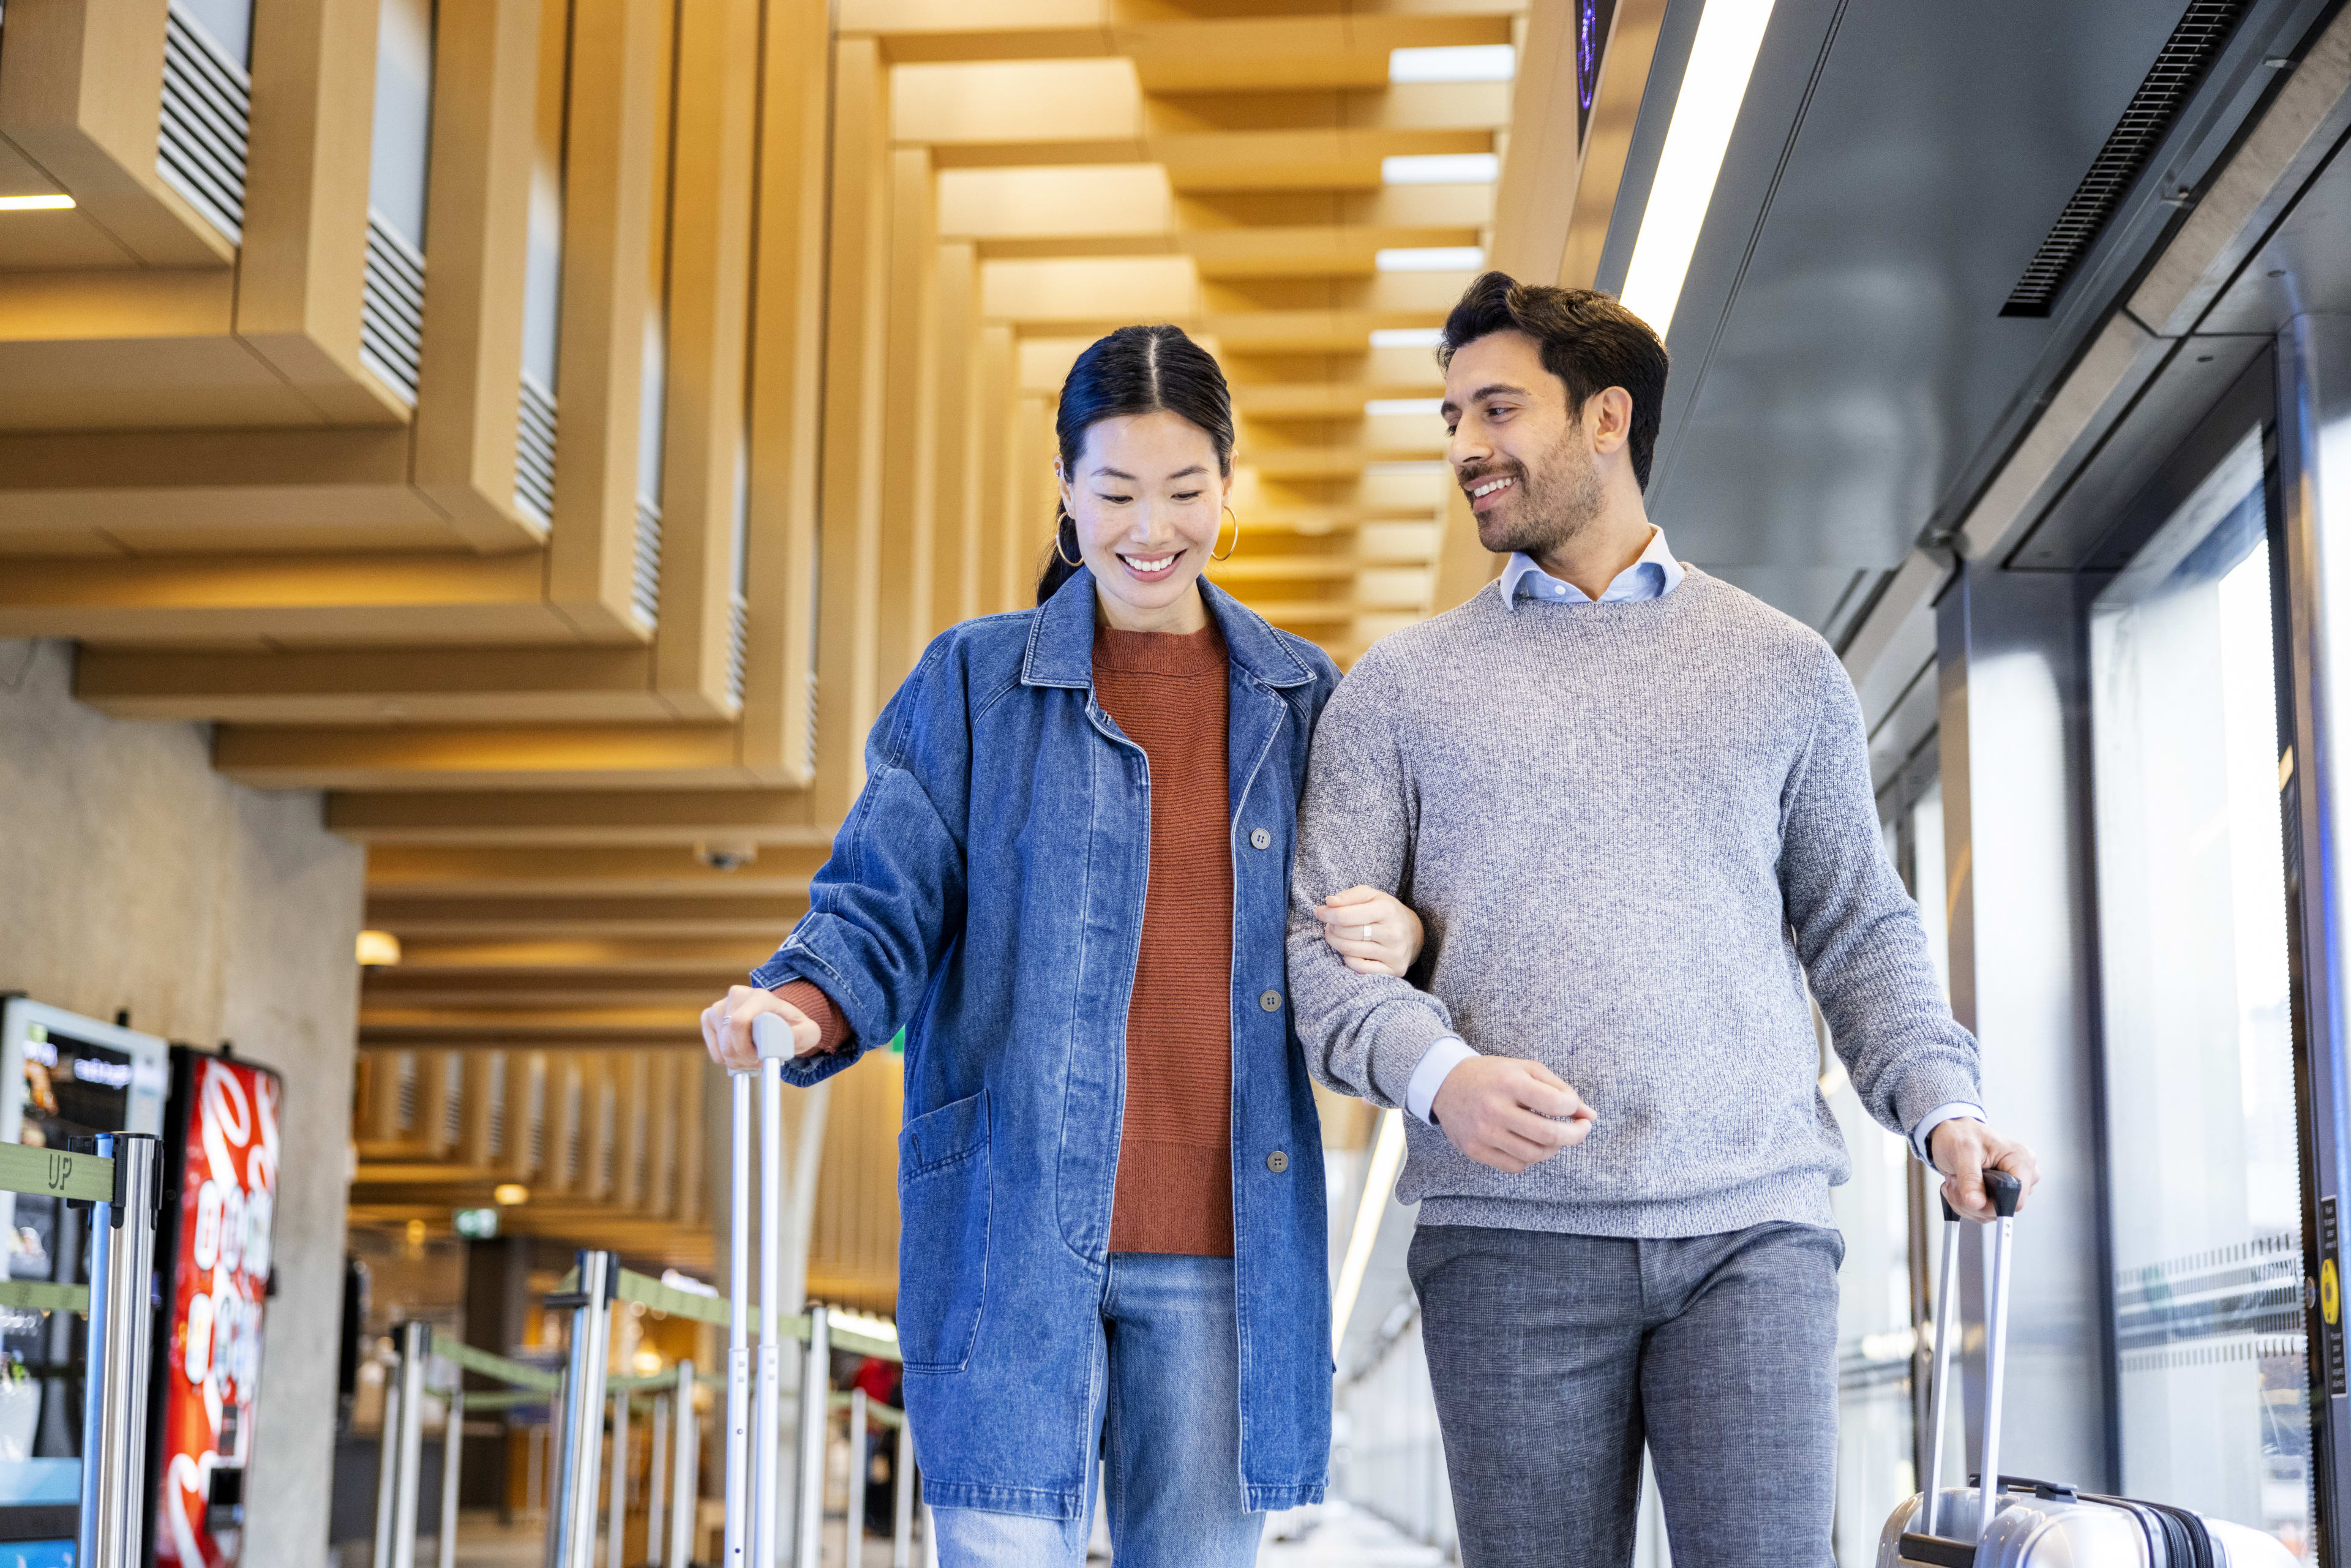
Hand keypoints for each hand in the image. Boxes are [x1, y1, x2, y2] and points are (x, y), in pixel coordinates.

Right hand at [700, 984, 822, 1070]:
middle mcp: (736, 996)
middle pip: (729, 1040)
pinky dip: (728, 1061)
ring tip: (755, 1058)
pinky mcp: (709, 1018)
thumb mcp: (808, 1032)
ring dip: (739, 1061)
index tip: (763, 1057)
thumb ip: (801, 1036)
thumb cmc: (793, 1026)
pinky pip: (715, 1052)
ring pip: (722, 1048)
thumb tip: (786, 1041)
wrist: (779, 1020)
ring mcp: (719, 1007)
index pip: (739, 1022)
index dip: (748, 1048)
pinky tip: (742, 1055)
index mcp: (759, 996)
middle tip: (761, 1061)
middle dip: (745, 1058)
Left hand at [1314, 885, 1425, 975]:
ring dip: (1336, 942)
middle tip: (1331, 924)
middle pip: (1344, 933)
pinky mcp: (1394, 970)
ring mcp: (1394, 954)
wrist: (1414, 934)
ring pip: (1348, 950)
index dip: (1327, 914)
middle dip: (1331, 927)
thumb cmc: (1386, 913)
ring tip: (1337, 935)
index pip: (1345, 915)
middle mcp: (1393, 933)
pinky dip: (1348, 958)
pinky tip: (1351, 950)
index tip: (1319, 912)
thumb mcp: (1372, 896)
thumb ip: (1349, 896)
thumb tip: (1329, 902)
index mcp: (1387, 910)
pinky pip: (1357, 967)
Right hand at [1429, 1056, 1594, 1173]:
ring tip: (1555, 1137)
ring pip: (1534, 1155)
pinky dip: (1531, 1159)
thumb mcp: (1526, 1070)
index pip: (1556, 1103)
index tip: (1574, 1108)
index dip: (1574, 1108)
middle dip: (1575, 1135)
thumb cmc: (1493, 1075)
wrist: (1445, 1083)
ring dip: (1554, 1148)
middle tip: (1582, 1129)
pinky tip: (1531, 1144)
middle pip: (1549, 1135)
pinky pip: (1515, 1166)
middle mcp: (1494, 1109)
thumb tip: (1591, 1116)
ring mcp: (1483, 1133)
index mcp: (1508, 1082)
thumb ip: (1560, 1089)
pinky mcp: (1475, 1150)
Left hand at [1929, 1119, 2039, 1221]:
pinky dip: (1965, 1204)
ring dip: (1965, 1203)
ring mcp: (2010, 1186)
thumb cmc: (1960, 1134)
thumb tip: (1977, 1203)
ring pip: (1989, 1213)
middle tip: (1955, 1182)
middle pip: (2001, 1209)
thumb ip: (1970, 1179)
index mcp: (2021, 1160)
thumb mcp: (1962, 1151)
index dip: (1992, 1204)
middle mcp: (2021, 1175)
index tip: (1970, 1195)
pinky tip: (1958, 1187)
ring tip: (1955, 1181)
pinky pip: (1983, 1211)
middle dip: (1973, 1202)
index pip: (2016, 1199)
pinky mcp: (1998, 1193)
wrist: (1952, 1132)